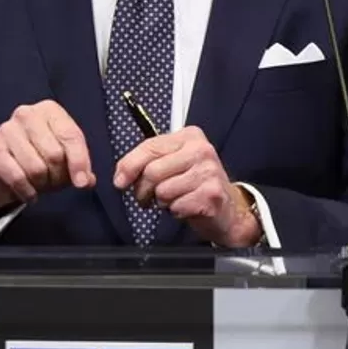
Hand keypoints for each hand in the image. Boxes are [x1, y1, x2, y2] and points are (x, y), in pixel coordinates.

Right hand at [0, 100, 93, 210]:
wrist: (3, 168)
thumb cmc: (39, 158)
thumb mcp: (64, 159)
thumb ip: (80, 167)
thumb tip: (86, 179)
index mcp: (49, 110)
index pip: (70, 135)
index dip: (79, 161)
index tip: (81, 182)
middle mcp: (26, 114)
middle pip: (54, 154)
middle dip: (58, 177)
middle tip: (54, 181)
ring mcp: (6, 130)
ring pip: (36, 168)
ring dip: (41, 185)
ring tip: (40, 184)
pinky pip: (18, 178)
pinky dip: (27, 192)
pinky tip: (29, 192)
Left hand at [113, 126, 259, 247]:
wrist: (228, 209)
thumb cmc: (195, 185)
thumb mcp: (172, 164)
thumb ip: (147, 162)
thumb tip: (121, 175)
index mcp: (189, 136)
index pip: (150, 147)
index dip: (129, 166)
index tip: (119, 181)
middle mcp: (201, 150)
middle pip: (152, 171)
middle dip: (143, 190)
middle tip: (147, 197)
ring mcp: (209, 172)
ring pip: (163, 191)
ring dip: (162, 202)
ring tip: (173, 200)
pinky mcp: (211, 194)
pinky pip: (176, 207)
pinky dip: (176, 212)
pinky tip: (186, 207)